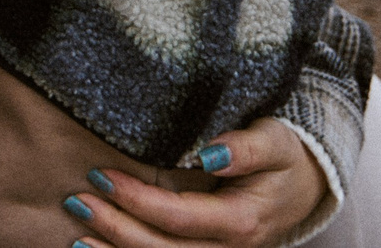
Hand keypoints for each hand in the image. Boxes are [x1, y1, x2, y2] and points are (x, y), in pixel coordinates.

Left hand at [63, 120, 327, 247]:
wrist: (303, 187)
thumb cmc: (283, 157)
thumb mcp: (274, 142)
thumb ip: (246, 148)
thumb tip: (210, 153)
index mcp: (242, 222)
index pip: (180, 217)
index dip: (138, 200)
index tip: (103, 175)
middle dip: (117, 229)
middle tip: (78, 200)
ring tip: (77, 239)